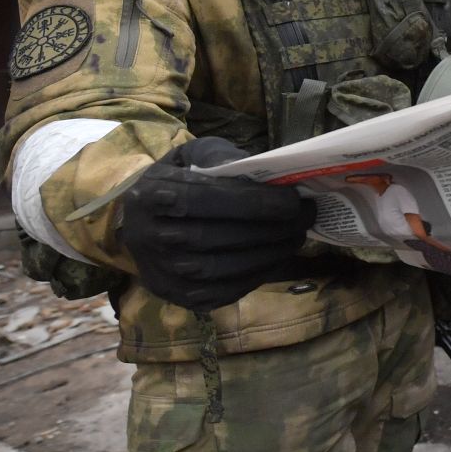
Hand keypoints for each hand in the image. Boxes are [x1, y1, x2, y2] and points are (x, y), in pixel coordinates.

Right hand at [118, 137, 313, 311]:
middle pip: (214, 238)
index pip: (203, 200)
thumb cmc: (179, 180)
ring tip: (297, 235)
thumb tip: (259, 171)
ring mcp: (159, 272)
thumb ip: (221, 157)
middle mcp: (146, 237)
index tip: (293, 199)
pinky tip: (277, 257)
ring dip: (268, 254)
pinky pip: (221, 292)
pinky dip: (256, 276)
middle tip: (306, 216)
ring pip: (220, 270)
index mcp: (149, 195)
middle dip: (270, 228)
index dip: (252, 202)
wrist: (144, 220)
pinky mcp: (176, 295)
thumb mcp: (193, 155)